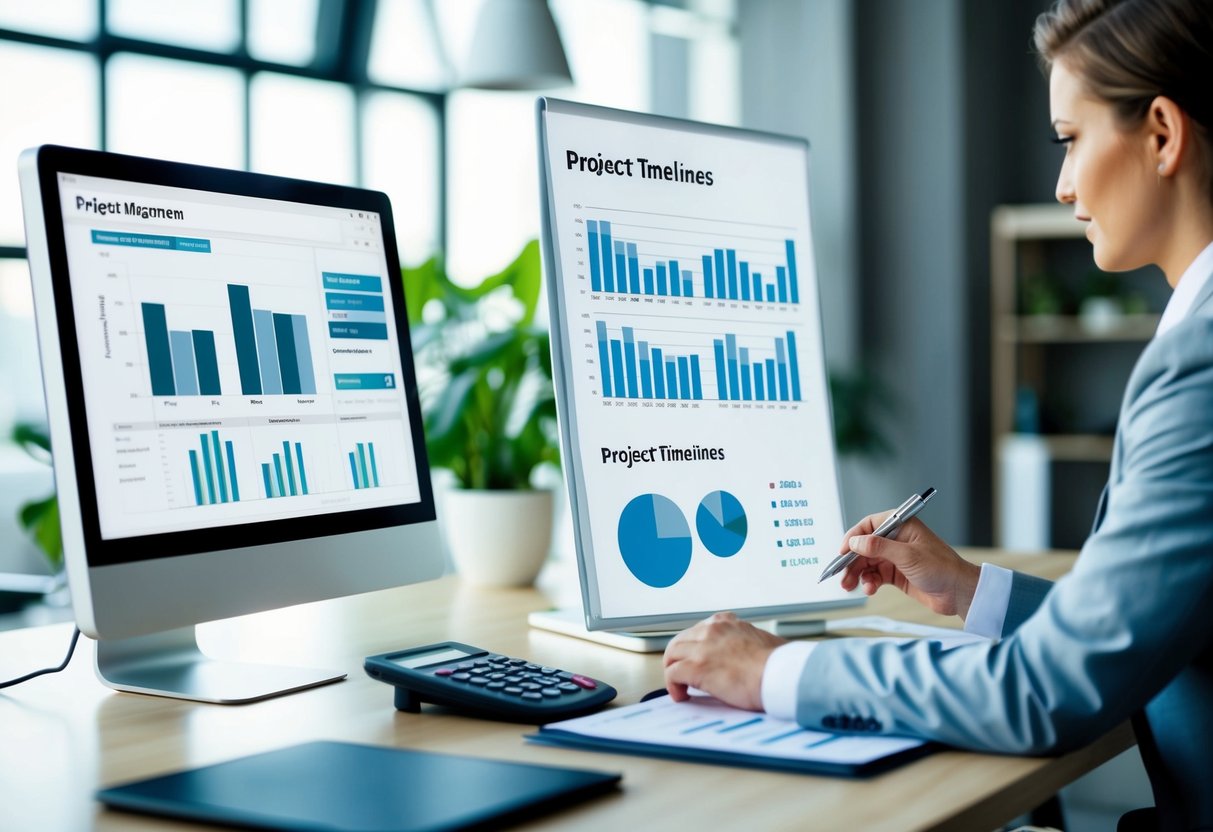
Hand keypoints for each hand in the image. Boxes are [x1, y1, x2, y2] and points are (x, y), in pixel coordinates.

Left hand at [662, 612, 786, 710]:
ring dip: (673, 670)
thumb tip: (751, 656)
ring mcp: (702, 647)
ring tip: (681, 685)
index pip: (699, 630)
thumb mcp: (762, 640)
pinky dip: (673, 686)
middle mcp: (711, 630)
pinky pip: (672, 674)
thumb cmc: (779, 664)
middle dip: (678, 658)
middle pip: (680, 641)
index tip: (697, 658)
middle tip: (682, 674)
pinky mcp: (696, 667)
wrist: (781, 675)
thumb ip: (748, 642)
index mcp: (726, 623)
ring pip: (672, 655)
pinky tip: (682, 696)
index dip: (695, 647)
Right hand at [839, 512, 980, 619]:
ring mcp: (895, 557)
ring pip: (867, 563)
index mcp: (902, 525)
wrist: (959, 593)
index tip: (842, 551)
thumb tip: (855, 542)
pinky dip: (868, 582)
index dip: (853, 537)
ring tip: (849, 586)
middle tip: (841, 575)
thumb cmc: (942, 568)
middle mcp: (896, 539)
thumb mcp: (908, 555)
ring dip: (857, 574)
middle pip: (864, 547)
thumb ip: (879, 547)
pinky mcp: (896, 574)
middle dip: (851, 561)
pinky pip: (874, 576)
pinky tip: (869, 589)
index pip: (869, 525)